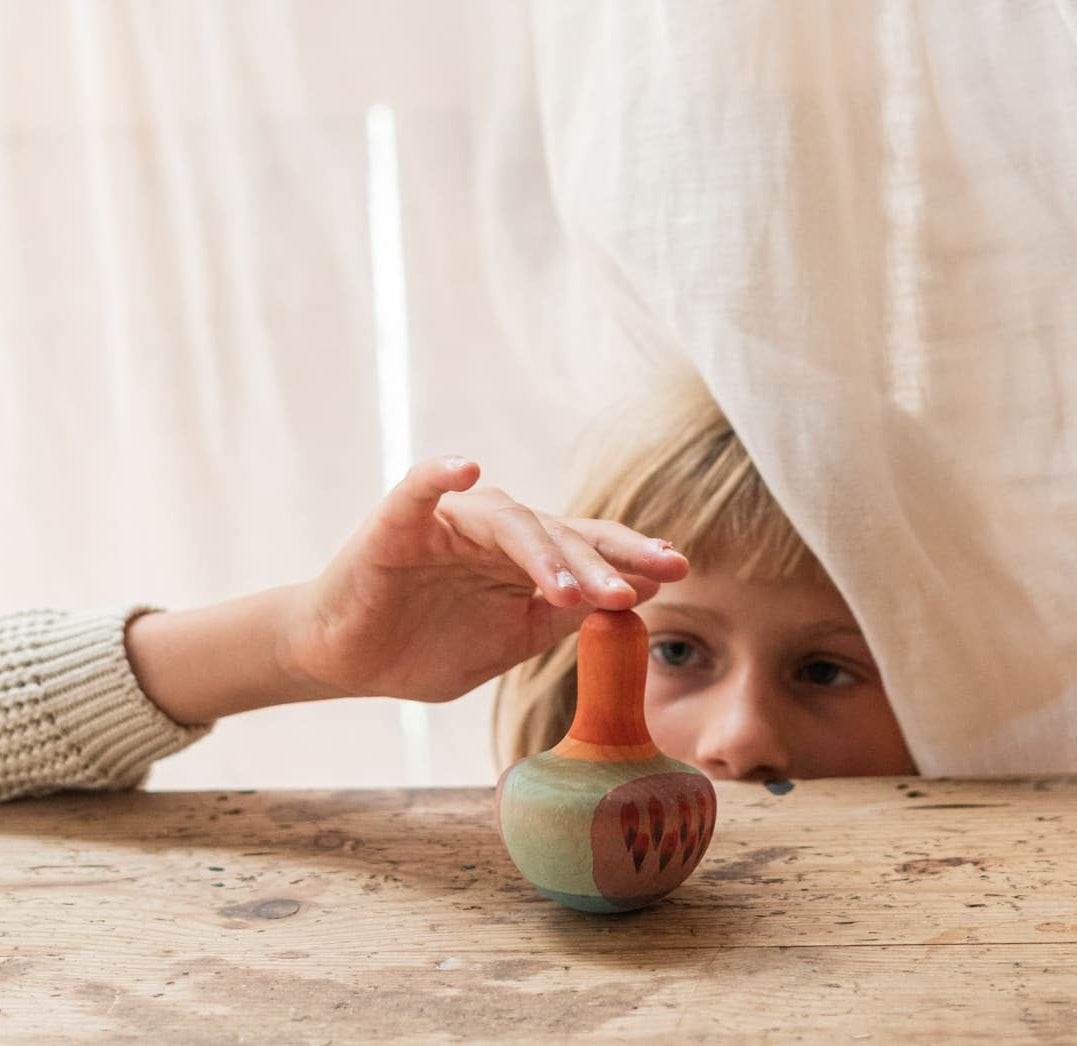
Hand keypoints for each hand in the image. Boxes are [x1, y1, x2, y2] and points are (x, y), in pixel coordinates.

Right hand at [126, 458, 688, 724]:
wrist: (345, 658)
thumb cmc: (427, 646)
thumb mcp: (510, 642)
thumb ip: (565, 618)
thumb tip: (639, 596)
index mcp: (526, 557)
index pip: (589, 546)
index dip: (633, 556)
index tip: (680, 570)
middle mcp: (496, 530)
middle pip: (559, 534)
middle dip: (600, 563)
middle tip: (636, 589)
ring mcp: (450, 520)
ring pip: (508, 522)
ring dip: (541, 553)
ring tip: (570, 591)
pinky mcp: (398, 522)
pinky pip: (419, 488)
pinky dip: (438, 475)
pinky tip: (463, 468)